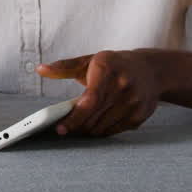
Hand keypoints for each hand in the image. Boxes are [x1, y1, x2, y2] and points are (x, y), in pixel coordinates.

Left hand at [36, 50, 161, 136]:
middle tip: (65, 128)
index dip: (74, 118)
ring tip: (79, 125)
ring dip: (88, 130)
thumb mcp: (89, 60)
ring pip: (103, 127)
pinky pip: (114, 130)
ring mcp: (134, 102)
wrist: (151, 70)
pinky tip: (96, 123)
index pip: (90, 100)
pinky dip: (102, 131)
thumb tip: (40, 69)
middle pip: (94, 117)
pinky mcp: (140, 115)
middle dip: (77, 126)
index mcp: (107, 68)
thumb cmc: (113, 65)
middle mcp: (123, 85)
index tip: (60, 128)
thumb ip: (63, 66)